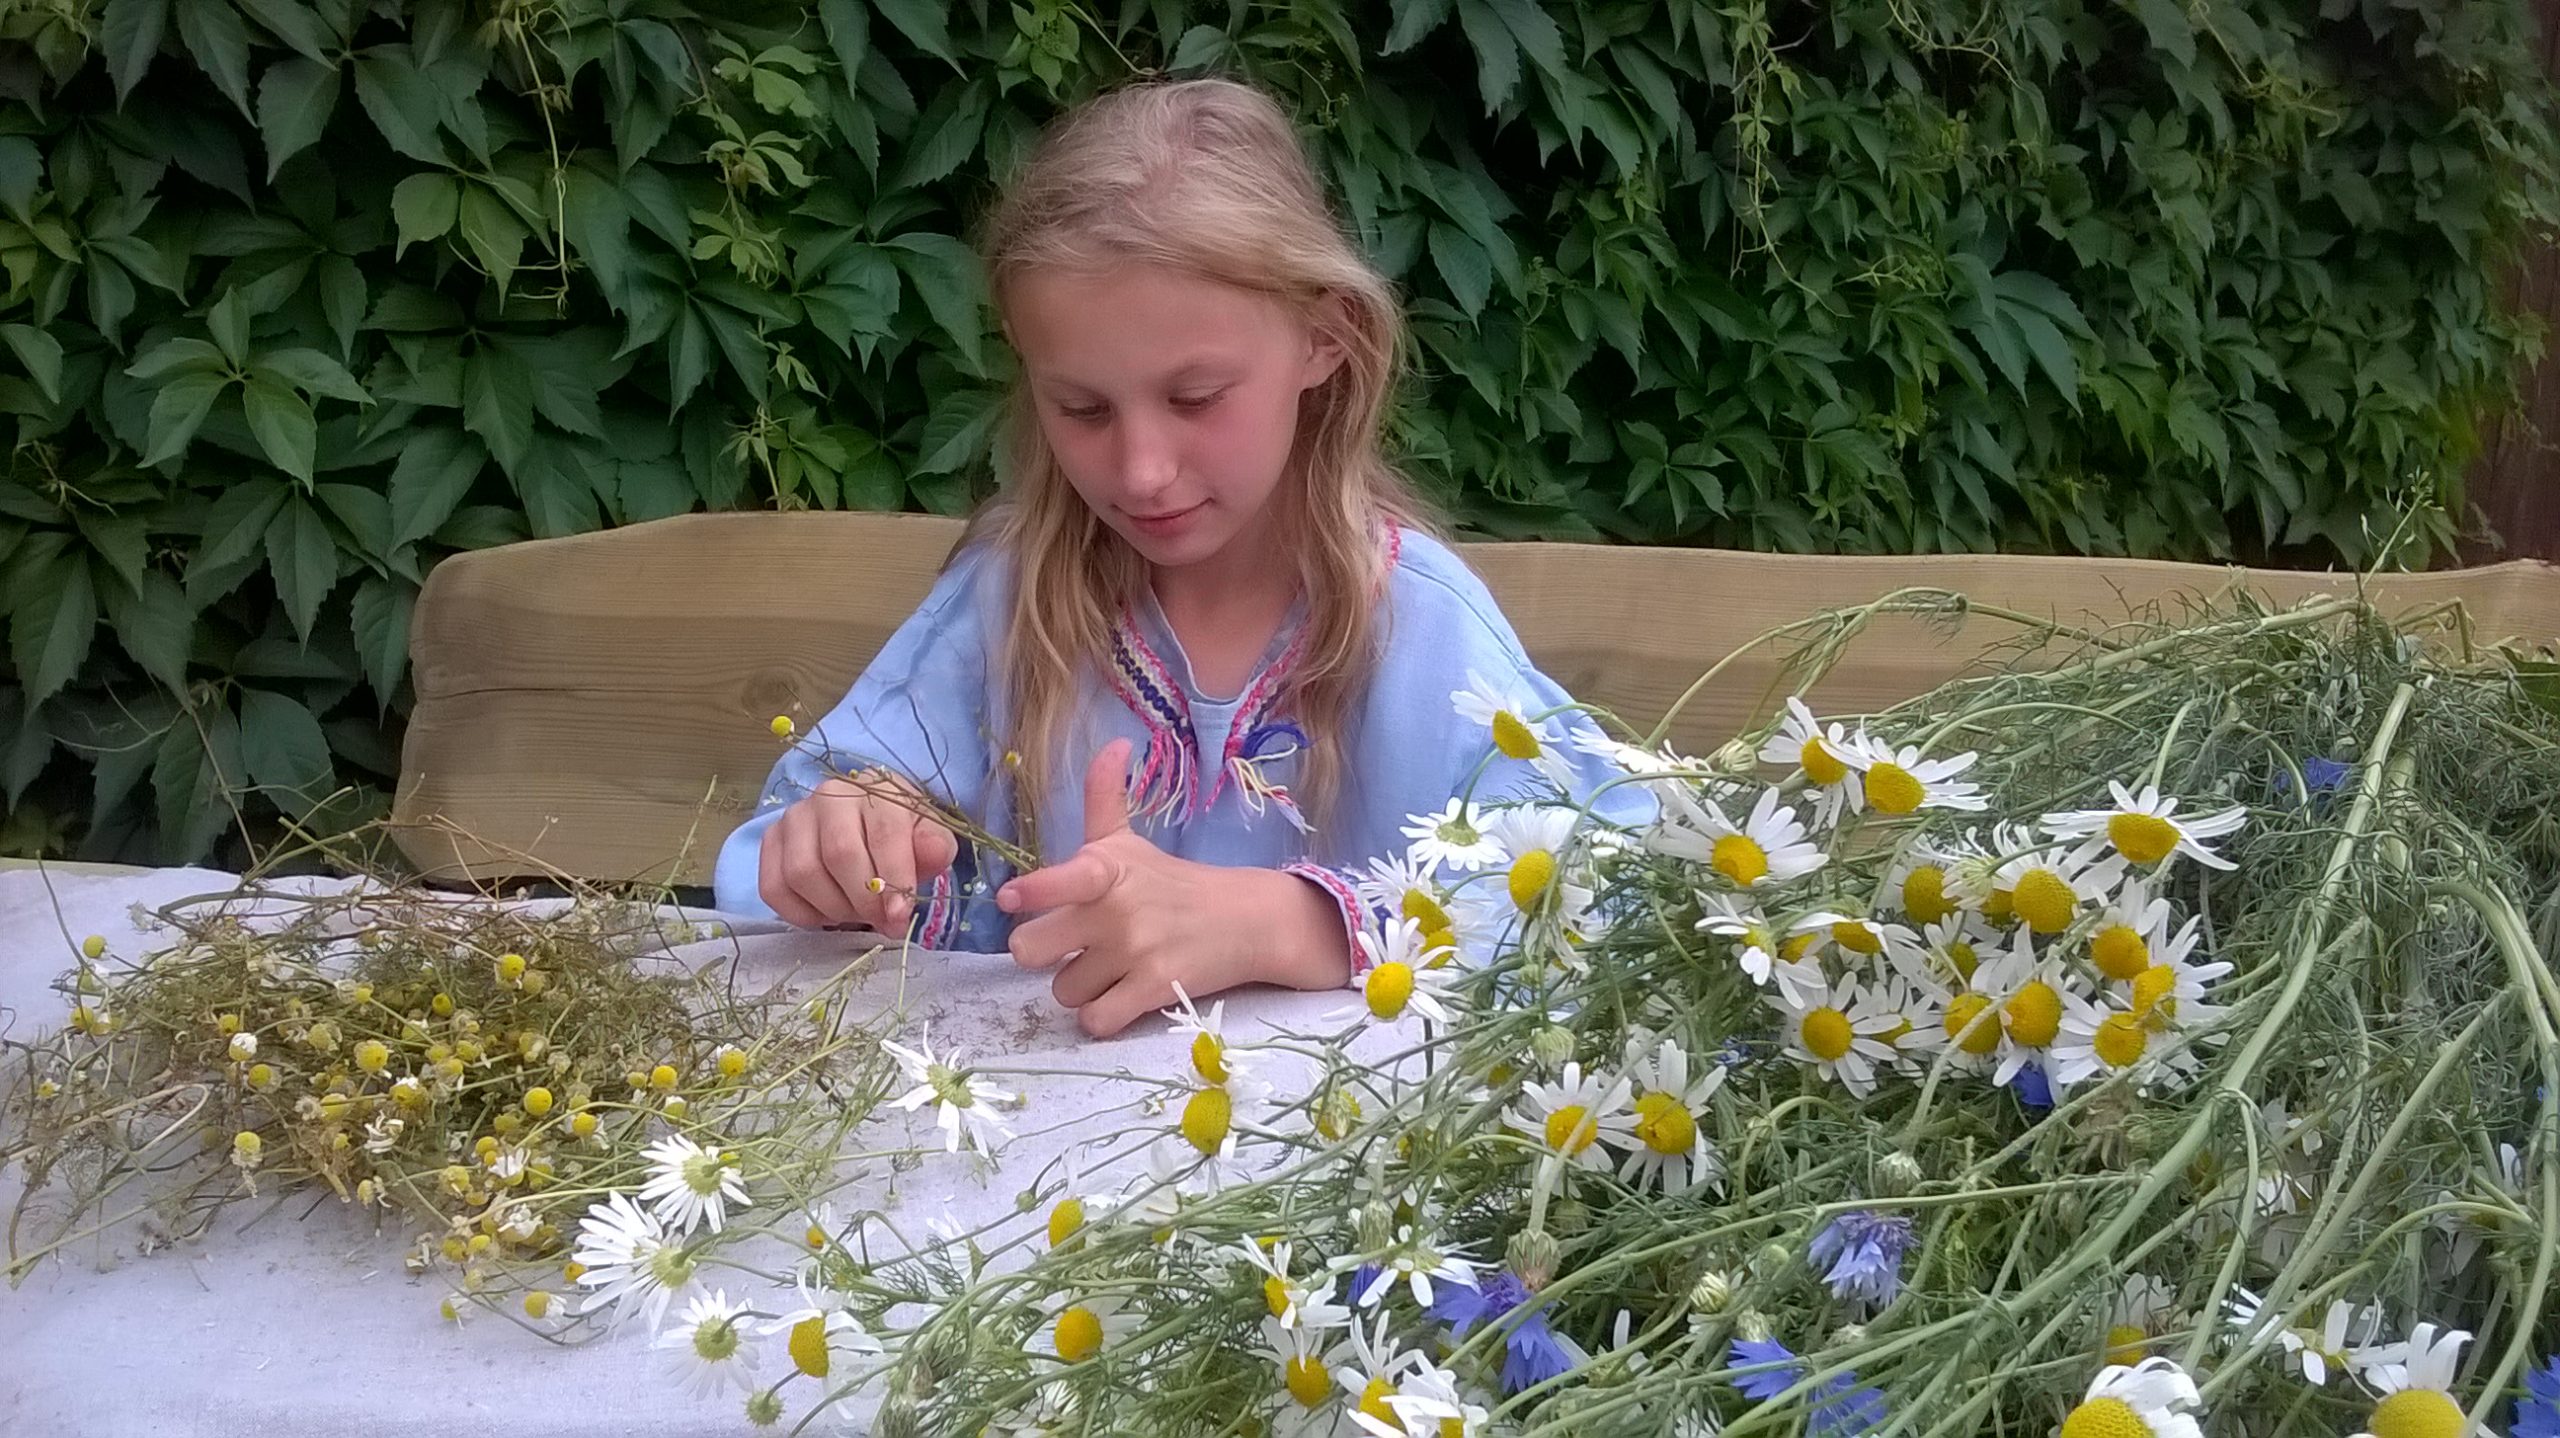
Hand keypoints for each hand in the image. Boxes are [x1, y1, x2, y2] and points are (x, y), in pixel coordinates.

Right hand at [757, 769, 958, 930]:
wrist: (864, 823)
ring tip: (856, 914)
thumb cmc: (900, 834)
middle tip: (882, 922)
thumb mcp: (928, 836)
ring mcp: (794, 817)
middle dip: (864, 901)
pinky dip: (801, 914)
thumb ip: (934, 846)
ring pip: (802, 874)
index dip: (893, 879)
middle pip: (839, 855)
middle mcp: (829, 796)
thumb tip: (933, 854)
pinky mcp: (771, 840)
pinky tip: (826, 915)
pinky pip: (774, 888)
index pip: (883, 833)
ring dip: (834, 908)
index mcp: (875, 790)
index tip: (899, 915)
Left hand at [998, 739, 1351, 1035]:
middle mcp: (1118, 912)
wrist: (1246, 920)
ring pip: (1063, 990)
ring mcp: (1136, 954)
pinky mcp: (1154, 991)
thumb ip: (1105, 797)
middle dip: (1042, 953)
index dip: (1036, 890)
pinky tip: (1117, 1000)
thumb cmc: (1174, 883)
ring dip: (1079, 987)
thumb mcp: (1132, 843)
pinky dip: (1100, 1018)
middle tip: (1069, 946)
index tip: (1011, 898)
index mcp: (1107, 871)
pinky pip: (1096, 1021)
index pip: (1067, 878)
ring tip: (1108, 969)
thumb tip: (1112, 743)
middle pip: (1032, 949)